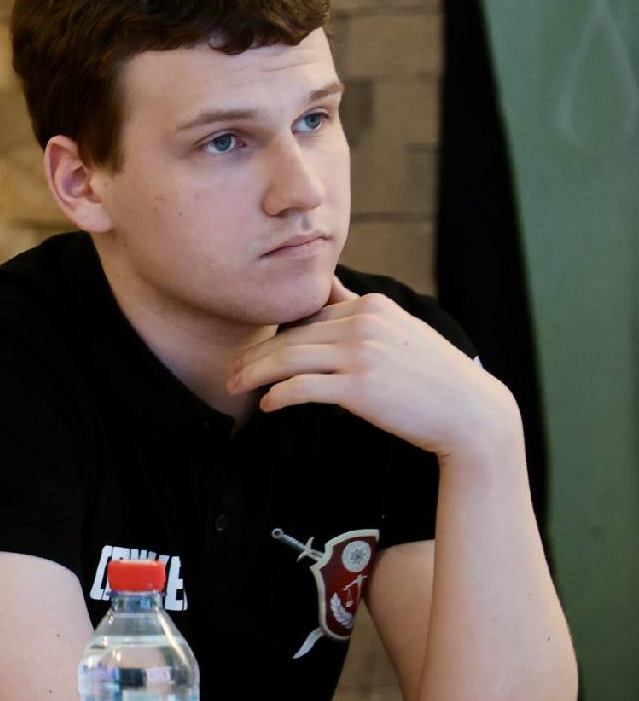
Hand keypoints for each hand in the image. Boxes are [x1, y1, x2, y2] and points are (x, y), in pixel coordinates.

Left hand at [229, 279, 520, 461]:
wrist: (469, 411)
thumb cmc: (431, 376)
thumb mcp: (398, 330)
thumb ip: (360, 311)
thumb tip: (332, 288)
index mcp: (371, 305)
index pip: (306, 319)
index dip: (272, 338)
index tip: (249, 354)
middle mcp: (364, 323)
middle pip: (291, 337)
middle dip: (254, 356)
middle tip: (229, 373)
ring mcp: (362, 353)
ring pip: (288, 359)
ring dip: (254, 374)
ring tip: (234, 387)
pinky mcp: (360, 386)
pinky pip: (301, 387)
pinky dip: (277, 395)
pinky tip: (266, 405)